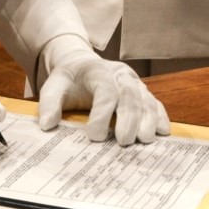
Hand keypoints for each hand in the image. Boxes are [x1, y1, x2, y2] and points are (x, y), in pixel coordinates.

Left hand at [37, 35, 170, 144]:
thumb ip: (49, 104)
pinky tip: (162, 132)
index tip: (94, 136)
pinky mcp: (142, 92)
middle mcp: (120, 74)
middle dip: (129, 119)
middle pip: (130, 94)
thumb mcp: (53, 86)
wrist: (80, 65)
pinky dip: (161, 117)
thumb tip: (47, 125)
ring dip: (148, 120)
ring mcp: (134, 82)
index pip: (105, 90)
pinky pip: (156, 103)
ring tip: (144, 140)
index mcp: (97, 70)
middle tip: (124, 142)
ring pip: (146, 99)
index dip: (102, 113)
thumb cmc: (68, 80)